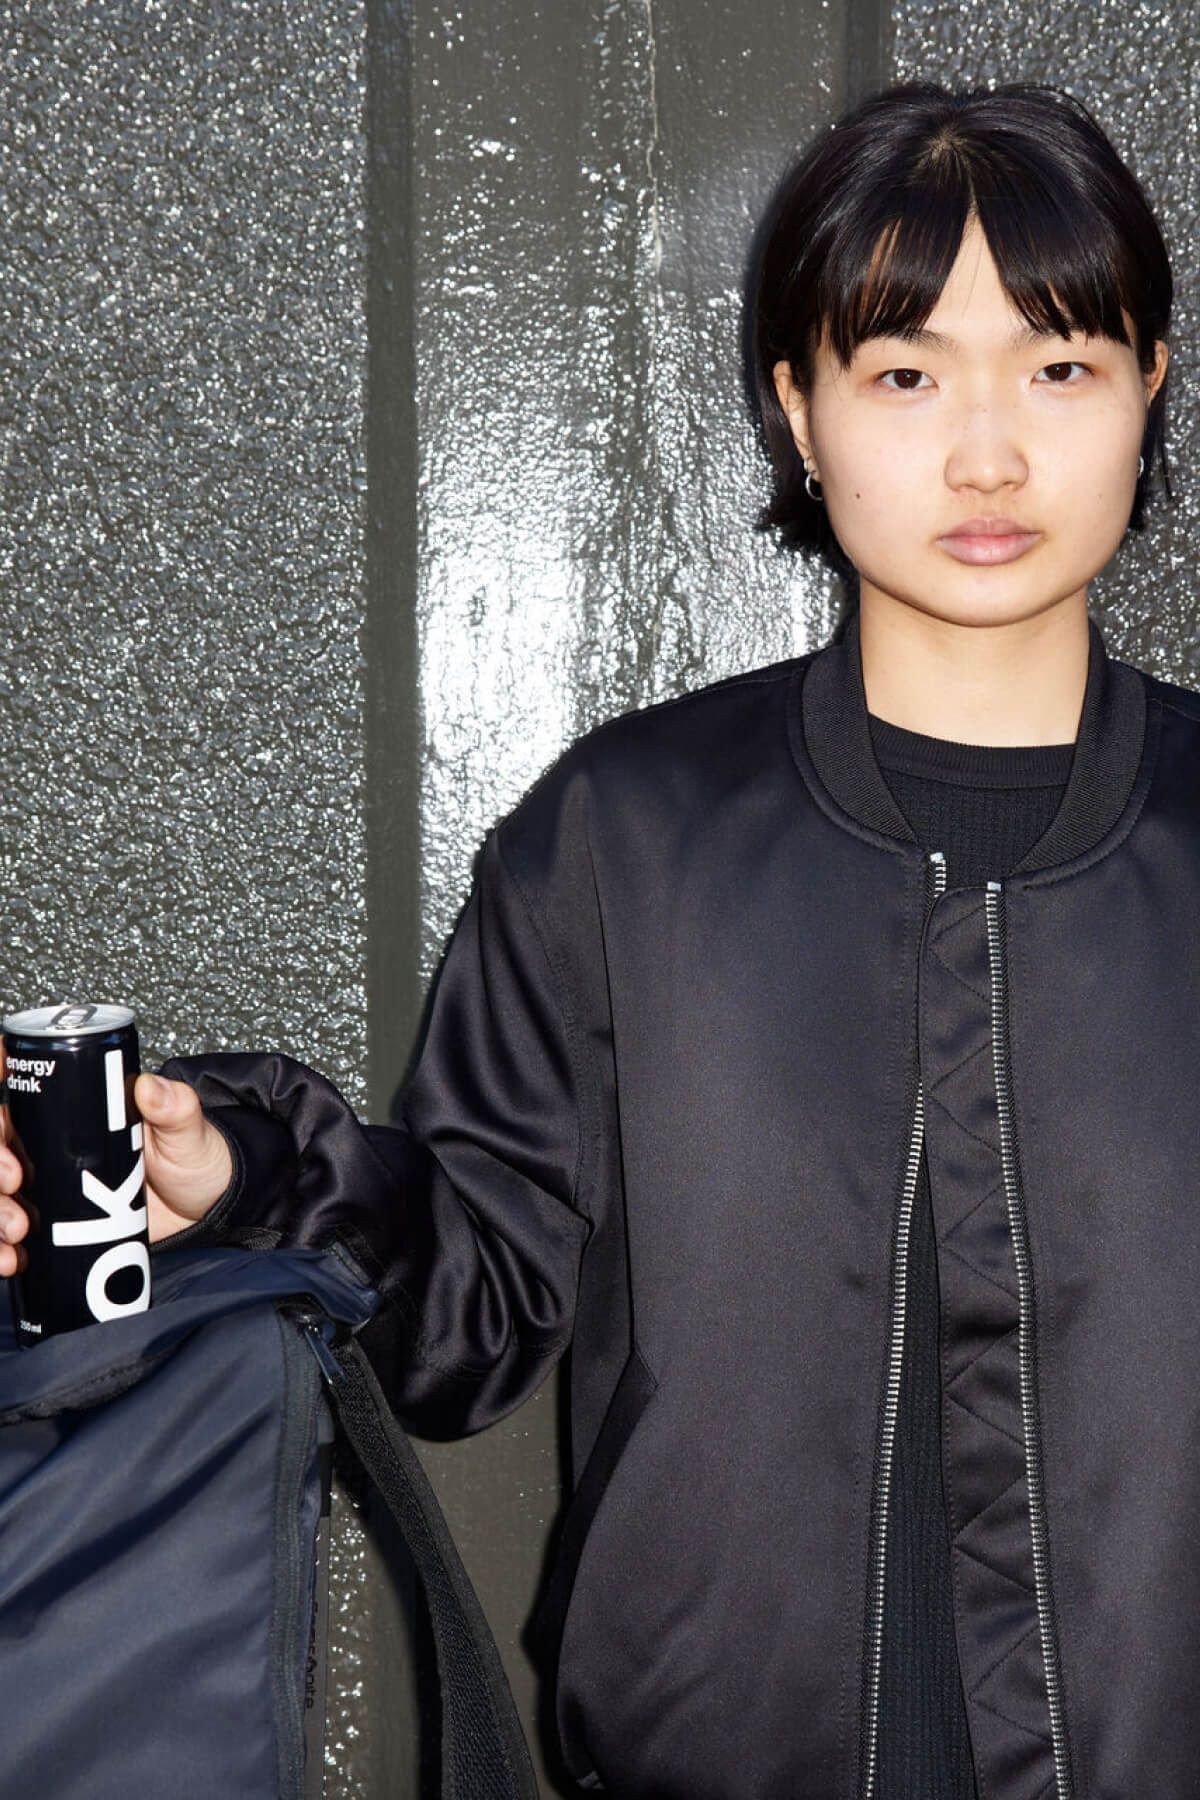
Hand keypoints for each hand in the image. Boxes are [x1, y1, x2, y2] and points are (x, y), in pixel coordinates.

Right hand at [0, 1045, 234, 1277]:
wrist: (209, 1211)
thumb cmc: (195, 1158)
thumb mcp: (188, 1130)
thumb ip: (176, 1107)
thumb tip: (151, 1087)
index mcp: (76, 1109)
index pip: (20, 1103)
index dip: (0, 1122)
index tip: (5, 1138)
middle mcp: (52, 1147)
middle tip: (16, 1189)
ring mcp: (50, 1188)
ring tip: (17, 1233)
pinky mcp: (54, 1227)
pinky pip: (10, 1237)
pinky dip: (1, 1250)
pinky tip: (13, 1261)